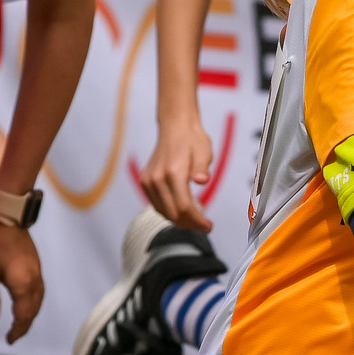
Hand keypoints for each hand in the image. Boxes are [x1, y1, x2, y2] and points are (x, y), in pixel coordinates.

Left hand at [0, 221, 43, 341]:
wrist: (8, 218)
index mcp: (23, 286)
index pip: (24, 316)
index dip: (18, 330)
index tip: (10, 340)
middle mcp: (35, 282)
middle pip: (33, 310)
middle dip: (25, 325)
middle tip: (14, 336)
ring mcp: (38, 273)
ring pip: (38, 301)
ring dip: (30, 314)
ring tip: (19, 323)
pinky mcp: (36, 266)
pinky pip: (39, 291)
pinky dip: (33, 302)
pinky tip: (25, 302)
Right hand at [140, 110, 217, 229]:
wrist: (175, 127)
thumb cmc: (192, 140)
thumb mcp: (204, 153)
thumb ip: (202, 169)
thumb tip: (202, 180)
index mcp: (173, 172)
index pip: (184, 207)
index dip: (197, 221)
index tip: (208, 226)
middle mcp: (157, 178)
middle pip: (173, 213)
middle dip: (189, 224)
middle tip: (203, 225)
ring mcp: (149, 180)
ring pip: (163, 212)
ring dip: (179, 220)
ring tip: (194, 219)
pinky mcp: (145, 181)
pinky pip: (156, 204)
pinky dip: (169, 211)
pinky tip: (181, 210)